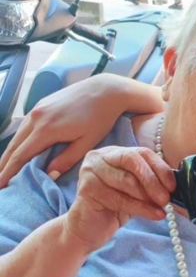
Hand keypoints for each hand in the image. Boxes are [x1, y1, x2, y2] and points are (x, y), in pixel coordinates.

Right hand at [0, 75, 146, 187]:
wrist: (106, 90)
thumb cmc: (101, 118)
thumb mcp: (88, 142)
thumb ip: (67, 159)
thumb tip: (50, 174)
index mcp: (46, 129)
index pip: (21, 156)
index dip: (8, 172)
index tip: (0, 186)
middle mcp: (36, 118)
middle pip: (14, 146)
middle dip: (3, 165)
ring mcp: (36, 109)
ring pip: (17, 135)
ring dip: (9, 153)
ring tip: (4, 169)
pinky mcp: (40, 104)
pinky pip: (24, 126)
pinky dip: (19, 140)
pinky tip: (18, 149)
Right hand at [65, 145, 174, 252]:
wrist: (90, 227)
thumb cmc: (117, 206)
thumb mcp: (138, 191)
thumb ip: (153, 183)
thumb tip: (177, 185)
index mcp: (114, 152)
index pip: (142, 153)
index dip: (160, 169)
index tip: (173, 187)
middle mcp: (100, 157)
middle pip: (132, 161)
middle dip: (153, 181)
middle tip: (166, 199)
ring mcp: (90, 171)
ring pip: (126, 181)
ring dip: (148, 197)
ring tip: (161, 209)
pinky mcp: (87, 189)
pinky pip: (119, 198)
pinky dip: (141, 208)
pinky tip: (155, 216)